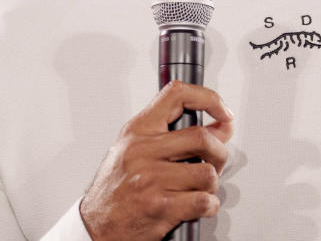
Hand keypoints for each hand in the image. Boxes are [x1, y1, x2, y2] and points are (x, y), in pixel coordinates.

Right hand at [79, 80, 235, 240]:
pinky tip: (196, 205)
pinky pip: (204, 201)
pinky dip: (209, 206)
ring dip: (212, 184)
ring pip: (207, 173)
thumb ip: (173, 135)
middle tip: (216, 160)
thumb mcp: (135, 149)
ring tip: (199, 187)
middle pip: (201, 138)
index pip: (176, 95)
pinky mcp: (160, 206)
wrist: (97, 224)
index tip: (223, 113)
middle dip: (219, 152)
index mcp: (138, 130)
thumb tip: (220, 127)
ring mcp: (151, 178)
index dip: (208, 98)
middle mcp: (143, 151)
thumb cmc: (116, 187)